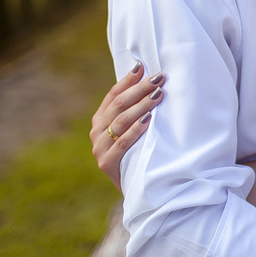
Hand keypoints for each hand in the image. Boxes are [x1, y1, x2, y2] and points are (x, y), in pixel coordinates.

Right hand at [89, 62, 163, 191]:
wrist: (136, 190)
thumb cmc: (137, 153)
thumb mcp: (132, 130)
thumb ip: (133, 109)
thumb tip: (147, 76)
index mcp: (100, 120)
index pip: (113, 94)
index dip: (129, 80)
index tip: (145, 67)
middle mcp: (96, 132)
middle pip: (119, 105)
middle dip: (140, 89)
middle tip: (159, 78)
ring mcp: (99, 148)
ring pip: (121, 121)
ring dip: (141, 106)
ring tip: (158, 95)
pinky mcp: (107, 164)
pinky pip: (123, 142)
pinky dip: (136, 130)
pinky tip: (149, 120)